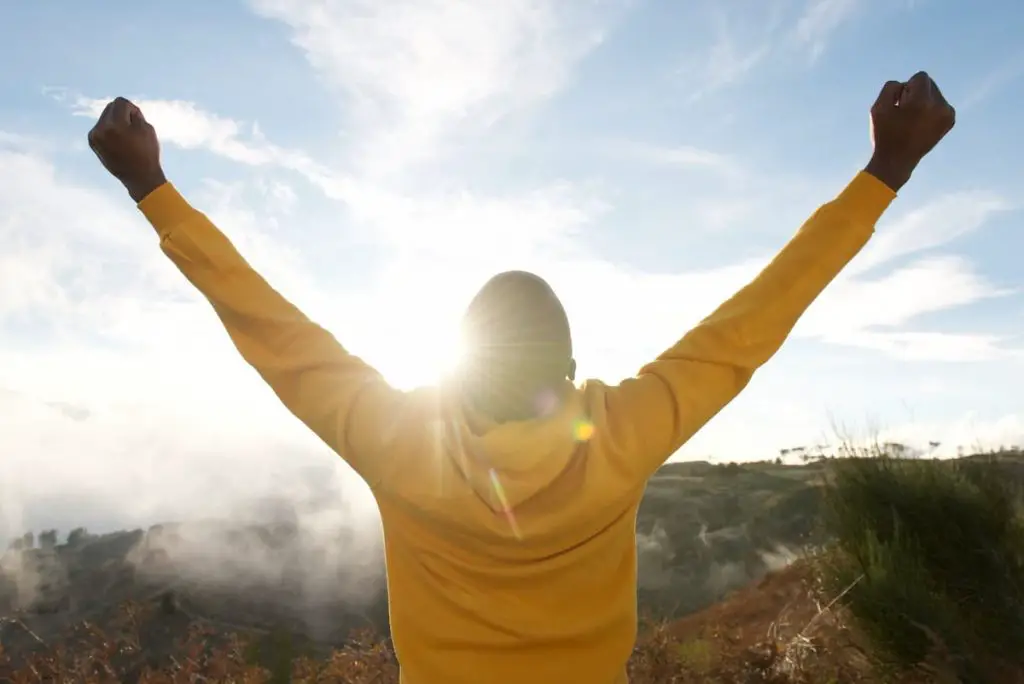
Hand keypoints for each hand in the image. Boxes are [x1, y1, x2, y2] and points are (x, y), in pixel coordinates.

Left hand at [87, 97, 166, 202]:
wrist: (139, 177)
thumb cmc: (147, 152)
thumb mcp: (147, 128)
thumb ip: (133, 113)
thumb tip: (122, 108)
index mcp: (115, 124)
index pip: (120, 102)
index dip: (132, 109)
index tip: (138, 121)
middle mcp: (101, 129)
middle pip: (110, 107)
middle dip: (122, 114)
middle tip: (132, 129)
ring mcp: (94, 136)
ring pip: (105, 117)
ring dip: (115, 122)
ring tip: (125, 138)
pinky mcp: (92, 142)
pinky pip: (100, 127)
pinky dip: (109, 130)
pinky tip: (118, 142)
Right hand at [865, 71, 955, 191]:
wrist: (897, 161)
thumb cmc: (885, 134)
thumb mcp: (878, 107)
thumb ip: (891, 86)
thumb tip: (907, 85)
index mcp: (922, 102)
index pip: (920, 77)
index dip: (906, 88)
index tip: (900, 104)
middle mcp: (940, 106)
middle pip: (929, 83)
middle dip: (916, 93)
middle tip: (905, 114)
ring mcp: (947, 114)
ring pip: (935, 93)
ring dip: (923, 101)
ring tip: (912, 120)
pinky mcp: (950, 120)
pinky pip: (940, 104)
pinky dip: (931, 110)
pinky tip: (921, 124)